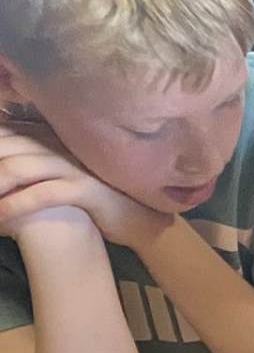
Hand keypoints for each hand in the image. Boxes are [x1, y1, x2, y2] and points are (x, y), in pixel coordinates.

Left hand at [0, 123, 168, 247]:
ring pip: (15, 169)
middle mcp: (55, 144)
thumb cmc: (94, 199)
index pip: (2, 133)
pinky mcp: (82, 188)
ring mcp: (69, 164)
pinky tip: (0, 220)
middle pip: (2, 148)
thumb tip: (3, 169)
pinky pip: (41, 194)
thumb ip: (29, 162)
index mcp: (45, 136)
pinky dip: (15, 206)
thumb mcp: (58, 174)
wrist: (140, 219)